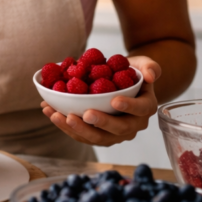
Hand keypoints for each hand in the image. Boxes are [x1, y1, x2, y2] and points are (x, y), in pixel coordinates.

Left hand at [40, 56, 161, 146]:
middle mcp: (132, 125)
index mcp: (145, 108)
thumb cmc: (130, 72)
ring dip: (76, 129)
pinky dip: (65, 125)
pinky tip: (50, 112)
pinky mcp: (96, 134)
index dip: (129, 107)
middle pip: (118, 130)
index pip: (141, 110)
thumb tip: (151, 76)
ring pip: (96, 137)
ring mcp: (114, 133)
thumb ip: (150, 66)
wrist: (118, 82)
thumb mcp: (143, 64)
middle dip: (100, 124)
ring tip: (57, 115)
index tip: (114, 101)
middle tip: (84, 115)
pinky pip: (81, 134)